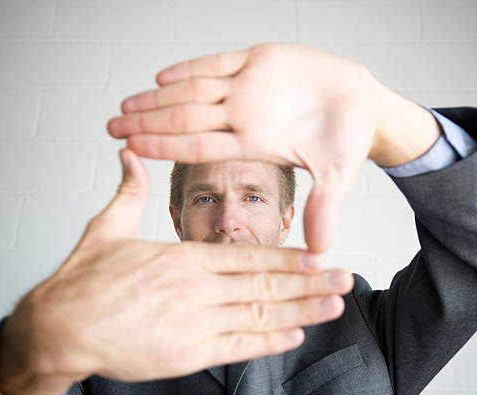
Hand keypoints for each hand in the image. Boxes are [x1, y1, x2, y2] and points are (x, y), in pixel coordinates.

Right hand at [0, 148, 353, 394]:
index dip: (287, 256)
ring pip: (261, 315)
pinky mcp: (187, 353)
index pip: (248, 255)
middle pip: (265, 284)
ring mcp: (196, 322)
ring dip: (302, 310)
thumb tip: (128, 156)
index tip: (316, 254)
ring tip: (333, 305)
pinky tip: (295, 334)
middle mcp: (197, 288)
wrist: (59, 326)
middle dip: (308, 281)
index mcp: (183, 258)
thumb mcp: (106, 228)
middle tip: (344, 278)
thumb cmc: (83, 281)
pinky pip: (238, 346)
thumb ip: (128, 191)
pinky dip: (269, 341)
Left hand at [107, 43, 439, 251]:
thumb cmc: (348, 140)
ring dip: (158, 97)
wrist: (363, 106)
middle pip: (185, 119)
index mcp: (254, 143)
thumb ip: (322, 208)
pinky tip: (162, 77)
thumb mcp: (336, 176)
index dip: (164, 146)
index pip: (199, 146)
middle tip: (112, 126)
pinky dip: (190, 67)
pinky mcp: (260, 60)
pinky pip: (218, 63)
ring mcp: (249, 88)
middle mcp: (244, 117)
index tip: (130, 149)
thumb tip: (319, 252)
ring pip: (193, 91)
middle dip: (147, 122)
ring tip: (126, 104)